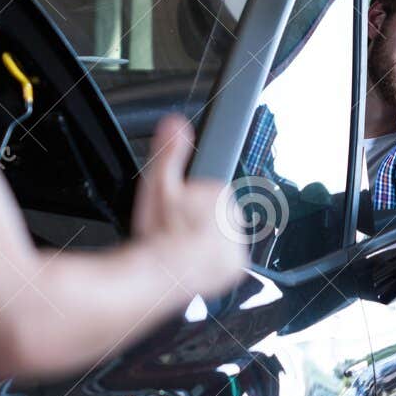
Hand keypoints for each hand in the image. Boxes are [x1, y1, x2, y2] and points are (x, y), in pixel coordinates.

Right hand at [131, 113, 248, 298]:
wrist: (163, 272)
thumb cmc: (160, 232)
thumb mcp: (158, 183)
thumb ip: (169, 151)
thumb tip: (175, 122)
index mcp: (220, 193)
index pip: (207, 194)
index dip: (187, 204)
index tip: (173, 214)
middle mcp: (235, 217)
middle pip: (214, 216)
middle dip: (197, 223)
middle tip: (174, 233)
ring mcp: (237, 243)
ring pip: (219, 239)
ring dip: (203, 243)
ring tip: (180, 249)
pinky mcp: (236, 267)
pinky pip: (225, 262)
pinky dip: (211, 263)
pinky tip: (192, 262)